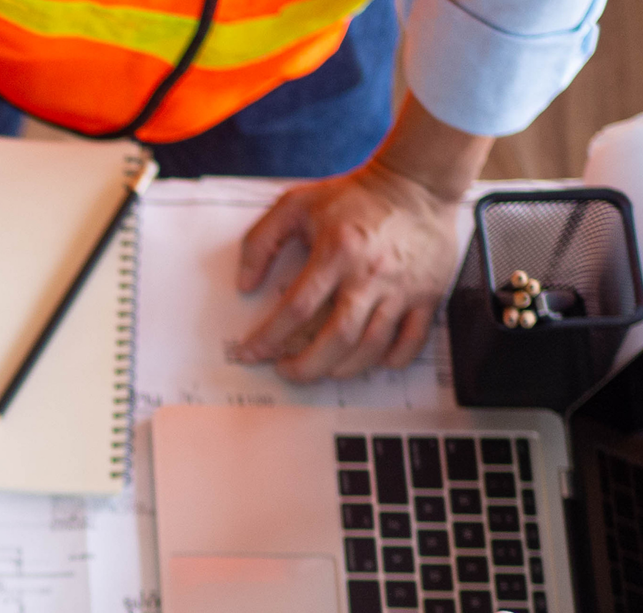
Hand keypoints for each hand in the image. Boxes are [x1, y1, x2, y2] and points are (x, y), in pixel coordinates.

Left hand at [234, 96, 489, 381]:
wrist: (419, 181)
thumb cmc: (356, 195)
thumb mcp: (295, 204)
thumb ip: (260, 242)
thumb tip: (245, 283)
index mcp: (336, 252)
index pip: (296, 309)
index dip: (267, 338)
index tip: (250, 352)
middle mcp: (370, 275)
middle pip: (336, 339)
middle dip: (305, 366)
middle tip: (286, 371)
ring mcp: (402, 288)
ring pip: (372, 347)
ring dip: (341, 369)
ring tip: (321, 368)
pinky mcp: (428, 294)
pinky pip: (412, 341)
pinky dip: (391, 360)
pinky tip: (371, 360)